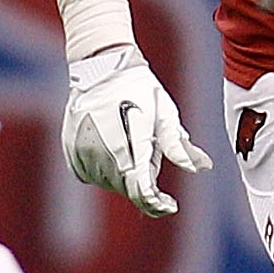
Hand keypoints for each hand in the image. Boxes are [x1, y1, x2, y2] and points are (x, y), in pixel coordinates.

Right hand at [63, 44, 208, 217]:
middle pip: (127, 188)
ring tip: (130, 142)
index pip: (142, 191)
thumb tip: (202, 167)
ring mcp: (84, 152)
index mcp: (132, 145)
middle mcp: (105, 152)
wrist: (101, 67)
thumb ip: (179, 145)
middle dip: (144, 183)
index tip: (170, 204)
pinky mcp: (71, 149)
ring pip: (108, 183)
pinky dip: (103, 170)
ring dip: (124, 176)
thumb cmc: (140, 89)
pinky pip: (88, 174)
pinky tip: (111, 149)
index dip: (157, 204)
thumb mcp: (166, 114)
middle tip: (150, 153)